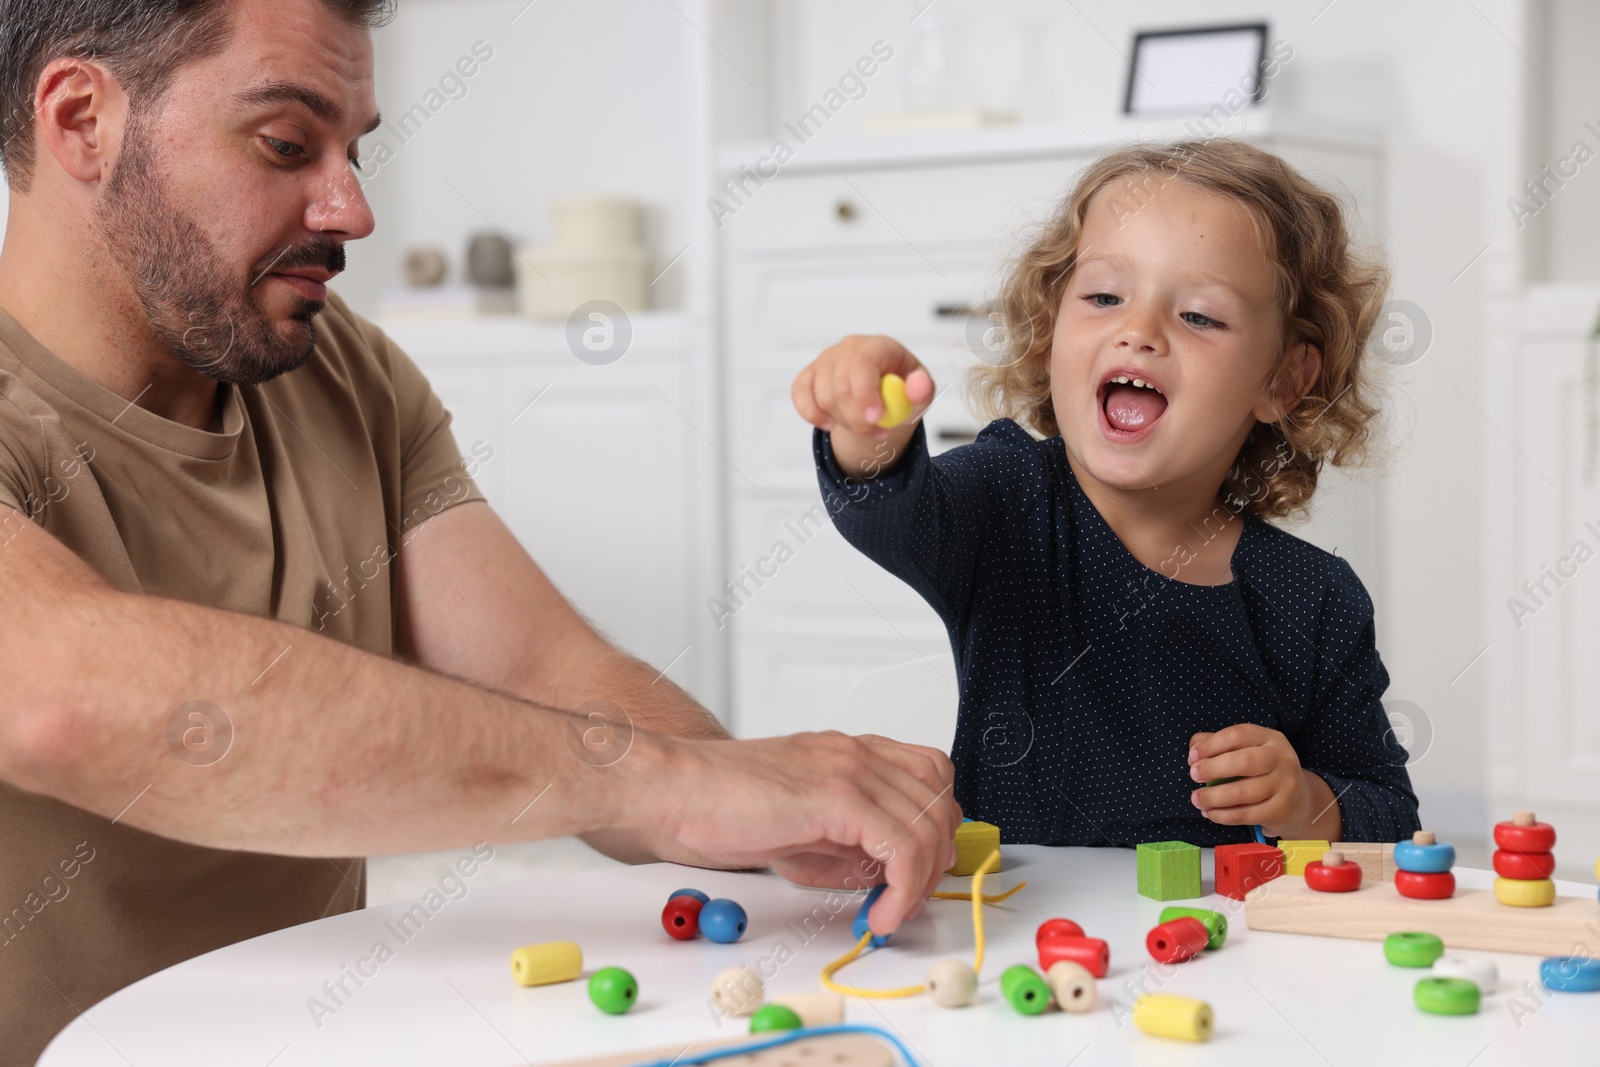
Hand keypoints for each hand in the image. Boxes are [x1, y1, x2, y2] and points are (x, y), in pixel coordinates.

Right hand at [649, 731, 961, 935]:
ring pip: (929, 824)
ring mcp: (851, 770)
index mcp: (850, 753)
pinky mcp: (838, 796)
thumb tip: (883, 878)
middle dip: (936, 857)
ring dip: (922, 881)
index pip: (929, 775)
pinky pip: (902, 846)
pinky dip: (904, 889)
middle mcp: (857, 754)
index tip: (918, 868)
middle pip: (941, 799)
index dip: (935, 824)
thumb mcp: (800, 828)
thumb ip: (846, 845)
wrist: (676, 790)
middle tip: (909, 898)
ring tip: (892, 912)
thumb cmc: (721, 804)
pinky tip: (879, 913)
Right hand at [792, 335, 935, 438]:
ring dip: (844, 420)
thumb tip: (919, 386)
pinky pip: (801, 396)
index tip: (875, 419)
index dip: (866, 392)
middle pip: (842, 383)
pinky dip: (814, 415)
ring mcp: (826, 359)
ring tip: (863, 425)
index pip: (864, 361)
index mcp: (880, 346)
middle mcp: (850, 347)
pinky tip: (832, 423)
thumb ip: (921, 390)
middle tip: (878, 432)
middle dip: (858, 417)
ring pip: (823, 396)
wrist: (882, 399)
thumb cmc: (901, 392)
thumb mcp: (919, 394)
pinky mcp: (809, 374)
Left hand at [1187, 725, 1340, 839]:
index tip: (1192, 757)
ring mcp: (1284, 785)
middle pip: (1244, 761)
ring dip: (1214, 797)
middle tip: (1194, 776)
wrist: (1298, 802)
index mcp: (1269, 738)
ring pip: (1244, 792)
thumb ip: (1217, 745)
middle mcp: (1281, 758)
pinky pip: (1246, 814)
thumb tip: (1194, 752)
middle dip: (1213, 769)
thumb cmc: (1261, 771)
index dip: (1211, 745)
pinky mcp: (1281, 810)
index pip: (1238, 735)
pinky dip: (1223, 815)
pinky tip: (1210, 813)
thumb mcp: (1245, 750)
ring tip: (1197, 799)